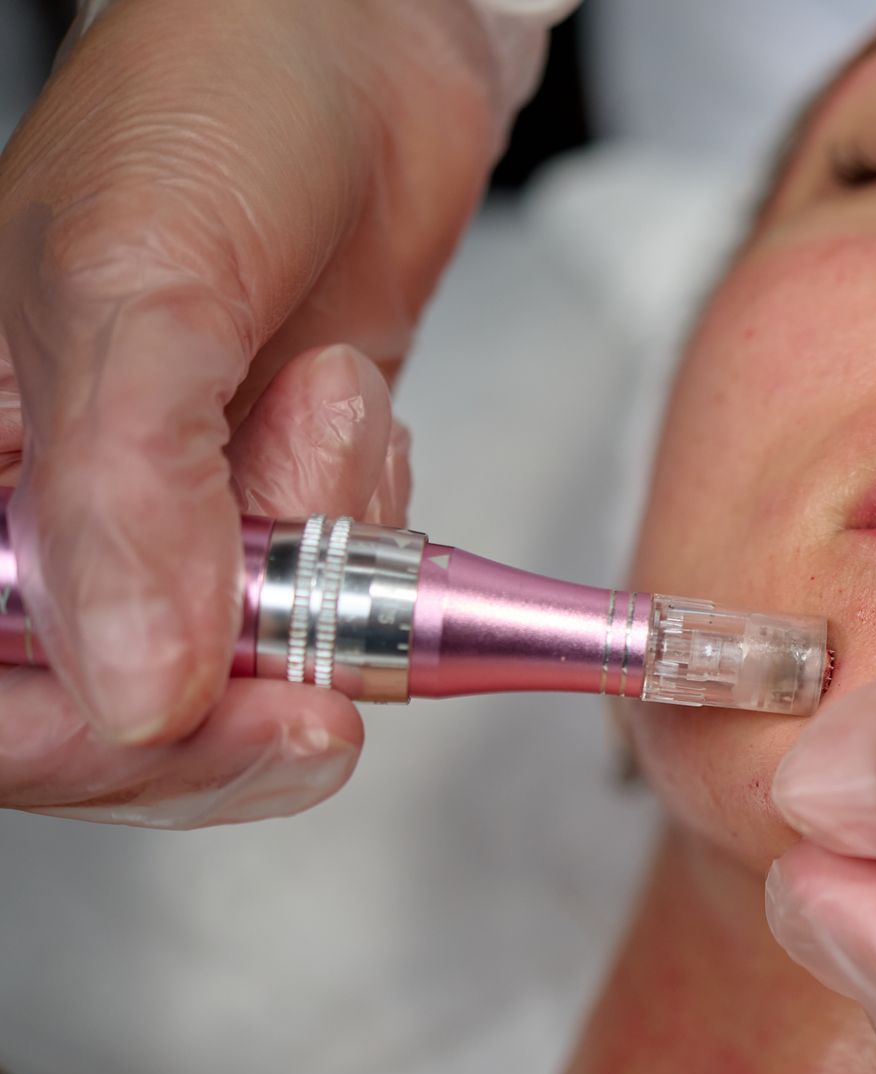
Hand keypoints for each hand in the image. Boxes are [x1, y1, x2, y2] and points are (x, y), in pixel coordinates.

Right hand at [0, 0, 518, 824]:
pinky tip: (353, 418)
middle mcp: (49, 516)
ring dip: (326, 561)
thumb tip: (135, 700)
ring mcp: (172, 524)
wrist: (362, 51)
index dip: (90, 749)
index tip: (235, 720)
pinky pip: (333, 605)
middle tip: (331, 615)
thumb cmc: (217, 114)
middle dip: (251, 670)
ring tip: (327, 401)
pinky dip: (374, 537)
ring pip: (253, 665)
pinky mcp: (276, 512)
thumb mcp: (140, 288)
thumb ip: (128, 500)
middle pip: (119, 720)